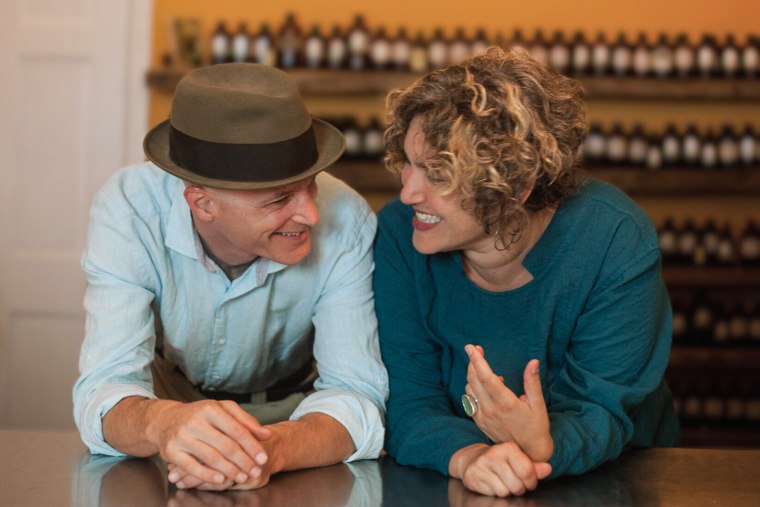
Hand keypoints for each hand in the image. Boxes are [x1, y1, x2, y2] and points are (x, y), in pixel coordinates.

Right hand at [148, 399, 271, 487]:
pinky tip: (221, 480)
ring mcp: (182, 437)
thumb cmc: (200, 415)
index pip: (237, 430)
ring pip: (211, 457)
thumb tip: (266, 434)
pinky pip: (192, 467)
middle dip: (244, 461)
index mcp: (211, 409)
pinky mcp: (171, 451)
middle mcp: (195, 421)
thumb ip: (245, 421)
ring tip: (243, 477)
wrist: (165, 420)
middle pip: (226, 445)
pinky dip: (207, 475)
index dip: (252, 446)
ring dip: (230, 470)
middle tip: (255, 471)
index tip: (263, 458)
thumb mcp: (223, 410)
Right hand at [449, 442, 551, 496]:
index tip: (527, 478)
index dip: (531, 480)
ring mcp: (482, 466)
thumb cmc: (501, 461)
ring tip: (502, 481)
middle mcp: (494, 455)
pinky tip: (492, 483)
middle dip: (519, 487)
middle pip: (518, 485)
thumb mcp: (518, 460)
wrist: (473, 460)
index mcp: (509, 447)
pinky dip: (496, 492)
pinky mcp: (474, 477)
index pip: (528, 472)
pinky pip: (494, 494)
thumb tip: (548, 469)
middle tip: (513, 480)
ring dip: (507, 490)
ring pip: (506, 492)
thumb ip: (534, 466)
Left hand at [464, 345, 552, 461]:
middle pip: (473, 380)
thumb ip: (533, 382)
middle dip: (473, 362)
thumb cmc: (536, 427)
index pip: (486, 377)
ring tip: (485, 370)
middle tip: (476, 349)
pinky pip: (469, 401)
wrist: (528, 453)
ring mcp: (483, 417)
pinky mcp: (479, 422)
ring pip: (469, 390)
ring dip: (472, 375)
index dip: (477, 360)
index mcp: (505, 403)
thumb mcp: (538, 404)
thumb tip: (533, 362)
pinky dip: (473, 389)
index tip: (471, 347)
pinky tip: (484, 386)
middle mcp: (490, 410)